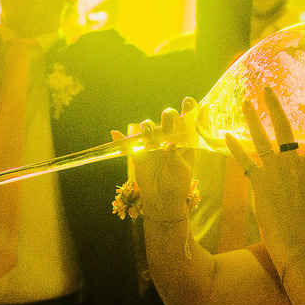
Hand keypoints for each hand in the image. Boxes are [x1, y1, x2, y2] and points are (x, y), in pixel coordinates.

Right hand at [114, 98, 197, 220]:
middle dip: (167, 117)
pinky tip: (115, 134)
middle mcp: (169, 138)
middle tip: (168, 126)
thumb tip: (167, 144)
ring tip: (147, 131)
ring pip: (148, 127)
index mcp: (185, 141)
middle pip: (167, 119)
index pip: (188, 120)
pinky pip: (129, 143)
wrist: (162, 202)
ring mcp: (153, 144)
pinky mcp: (139, 153)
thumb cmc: (178, 186)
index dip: (189, 108)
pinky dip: (121, 139)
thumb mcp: (181, 173)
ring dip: (147, 126)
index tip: (188, 102)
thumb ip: (175, 158)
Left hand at [224, 88, 304, 259]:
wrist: (294, 237)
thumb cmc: (300, 217)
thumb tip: (289, 163)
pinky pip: (244, 160)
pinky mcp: (260, 182)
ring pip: (261, 139)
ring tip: (244, 103)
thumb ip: (297, 173)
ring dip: (252, 119)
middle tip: (266, 88)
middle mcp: (294, 164)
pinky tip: (226, 136)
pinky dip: (234, 148)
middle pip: (284, 128)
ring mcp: (277, 172)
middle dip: (275, 105)